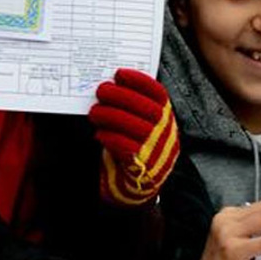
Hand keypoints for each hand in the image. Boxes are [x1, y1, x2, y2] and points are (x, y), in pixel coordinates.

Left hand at [88, 69, 179, 206]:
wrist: (138, 186)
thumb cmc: (135, 147)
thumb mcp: (140, 124)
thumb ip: (132, 107)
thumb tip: (110, 85)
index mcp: (167, 117)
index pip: (158, 94)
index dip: (140, 81)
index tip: (120, 73)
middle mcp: (166, 132)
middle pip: (147, 109)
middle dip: (122, 96)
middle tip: (101, 90)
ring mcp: (157, 150)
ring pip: (136, 127)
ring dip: (112, 116)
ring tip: (94, 111)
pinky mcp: (144, 166)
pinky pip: (127, 148)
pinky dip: (111, 138)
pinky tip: (100, 133)